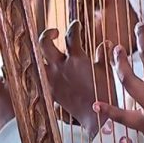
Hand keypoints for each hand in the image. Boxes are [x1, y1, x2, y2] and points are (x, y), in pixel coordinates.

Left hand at [40, 21, 116, 137]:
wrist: (96, 118)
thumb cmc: (104, 94)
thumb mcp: (107, 72)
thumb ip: (104, 55)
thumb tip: (106, 42)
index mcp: (76, 59)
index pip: (71, 36)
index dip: (74, 27)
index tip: (77, 24)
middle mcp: (61, 67)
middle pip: (44, 44)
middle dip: (47, 34)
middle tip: (56, 32)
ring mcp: (53, 79)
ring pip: (36, 60)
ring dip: (38, 55)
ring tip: (45, 52)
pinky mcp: (50, 91)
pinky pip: (39, 79)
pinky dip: (39, 74)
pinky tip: (43, 71)